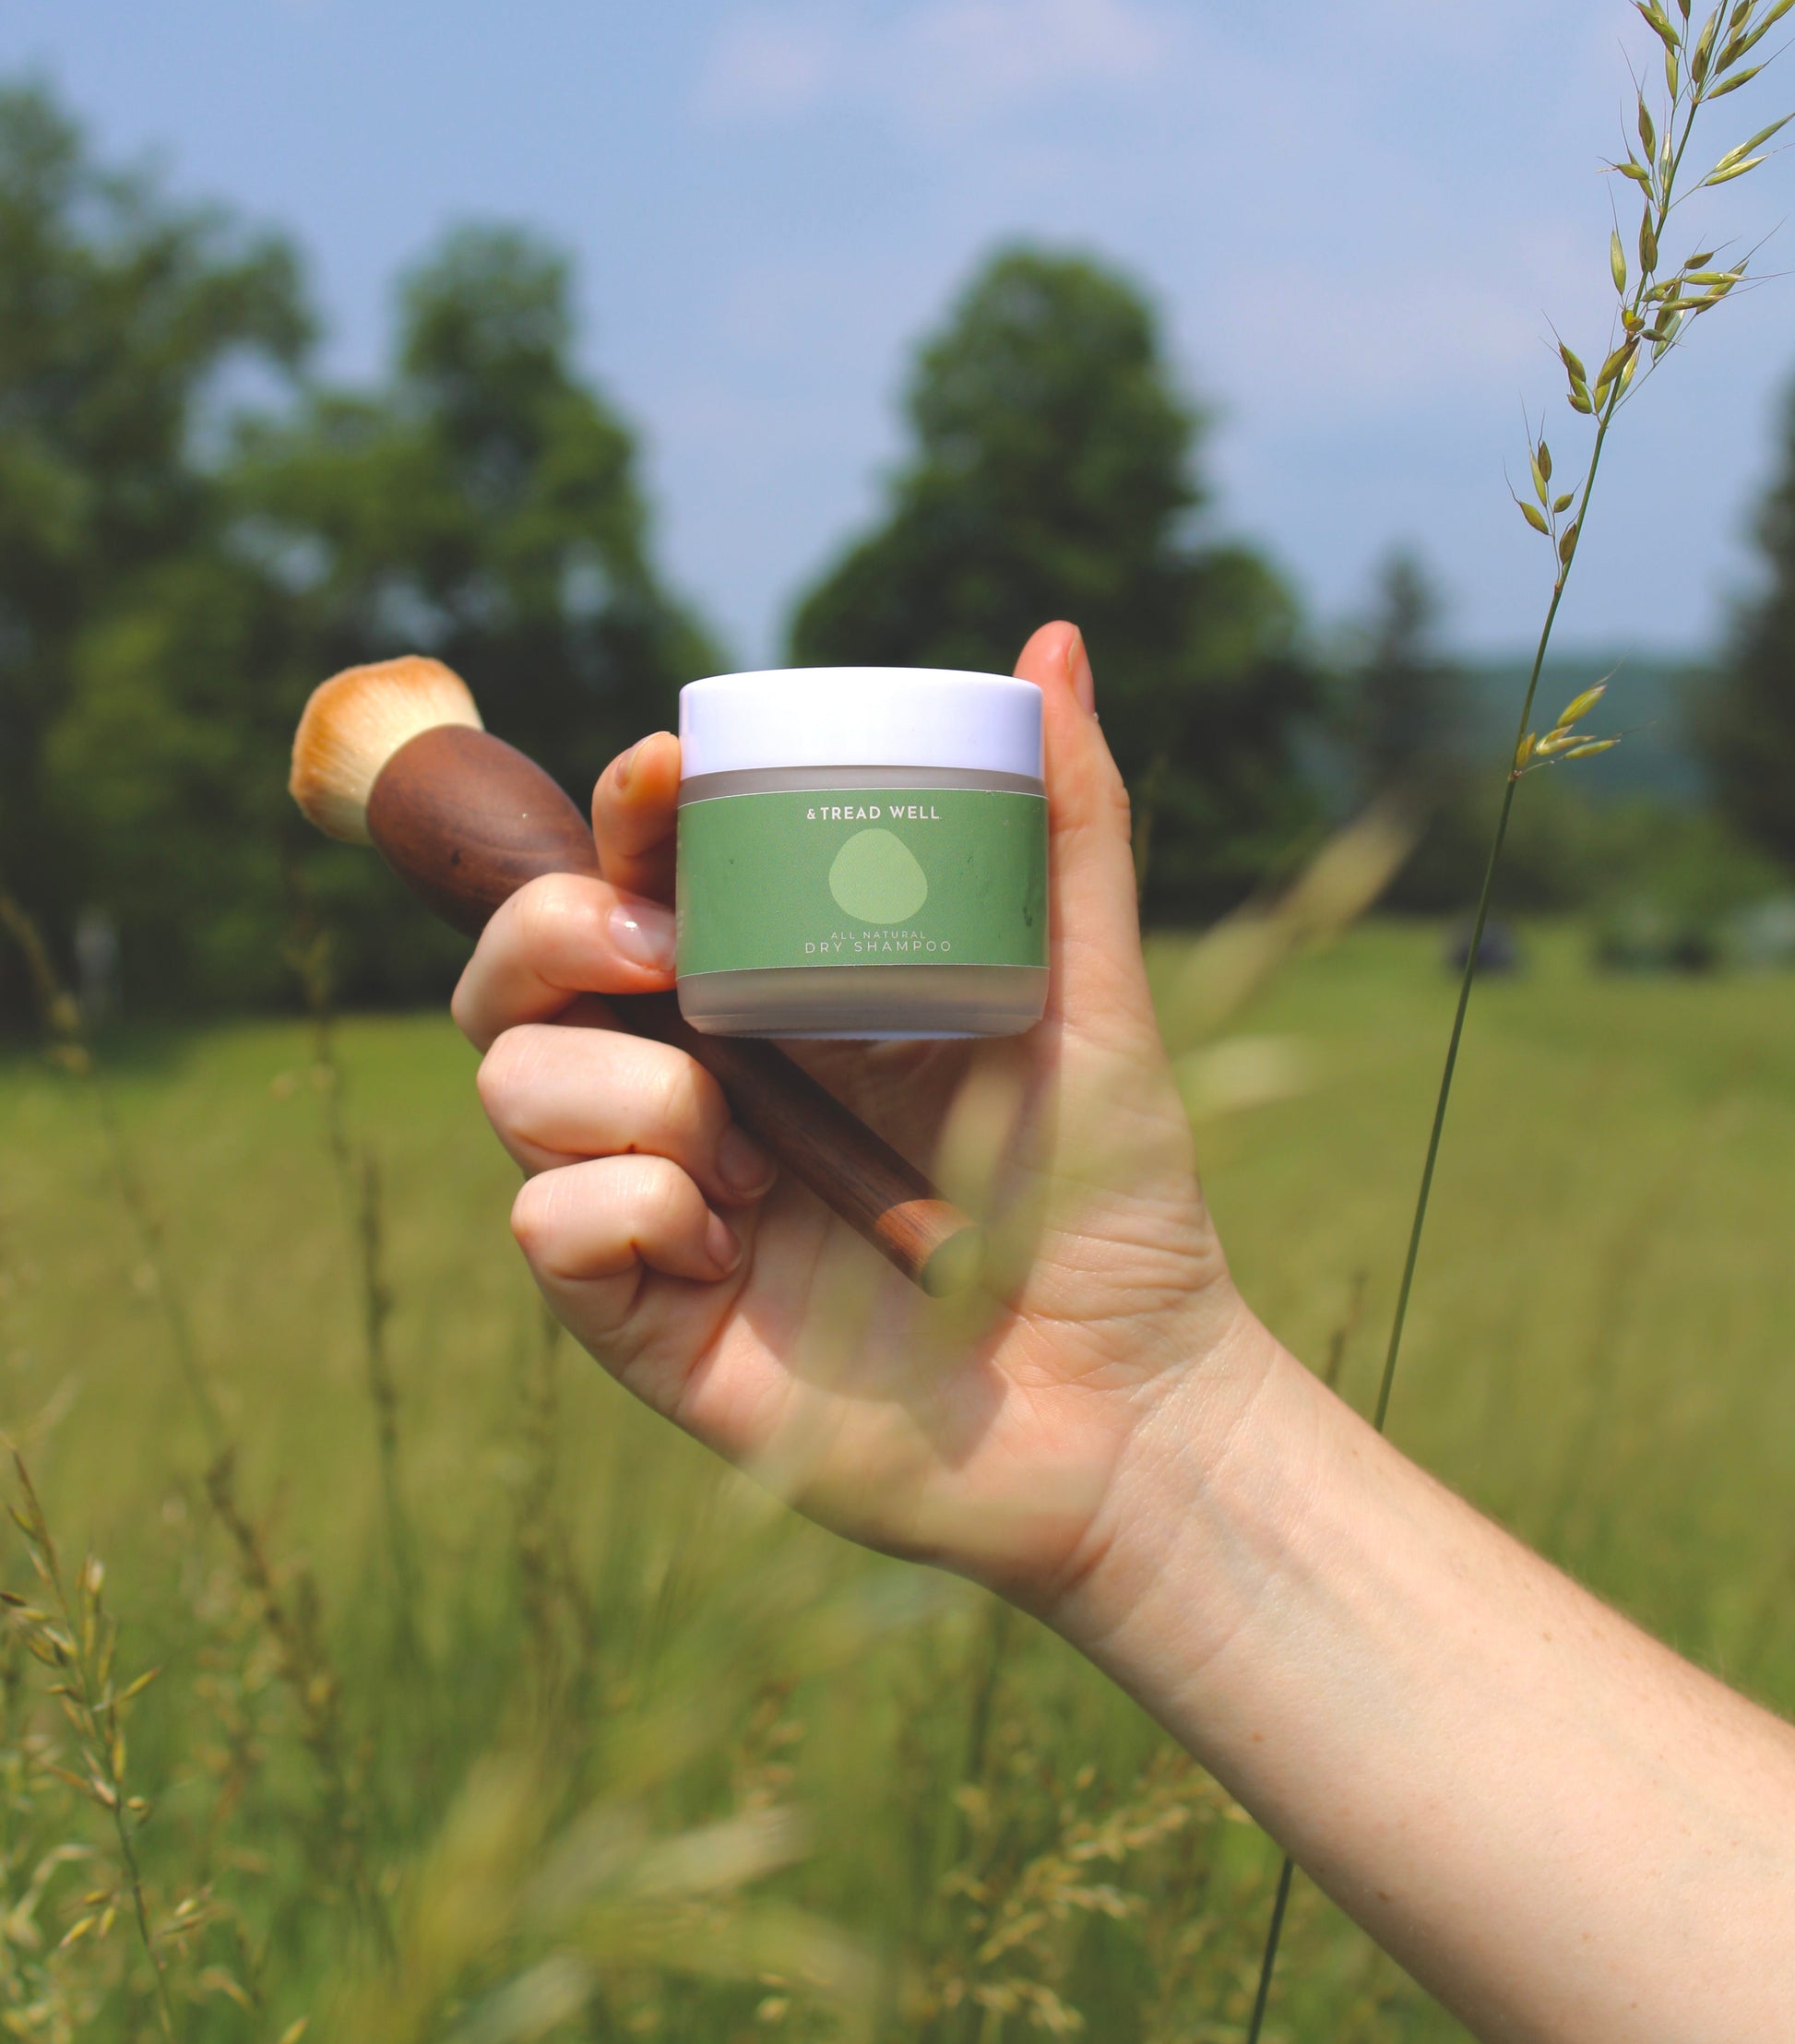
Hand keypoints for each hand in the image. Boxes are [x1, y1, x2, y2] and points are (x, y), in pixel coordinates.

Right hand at [453, 622, 1251, 1608]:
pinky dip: (628, 1212)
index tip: (666, 772)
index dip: (625, 808)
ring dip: (624, 1093)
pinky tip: (729, 1249)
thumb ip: (1065, 825)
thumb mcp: (1086, 993)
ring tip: (743, 1158)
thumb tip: (1053, 638)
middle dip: (552, 925)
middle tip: (662, 949)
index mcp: (773, 992)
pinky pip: (545, 1222)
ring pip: (514, 1079)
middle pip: (525, 960)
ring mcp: (656, 1194)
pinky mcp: (635, 1312)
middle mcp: (694, 1078)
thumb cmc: (1109, 1200)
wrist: (1121, 1404)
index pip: (645, 869)